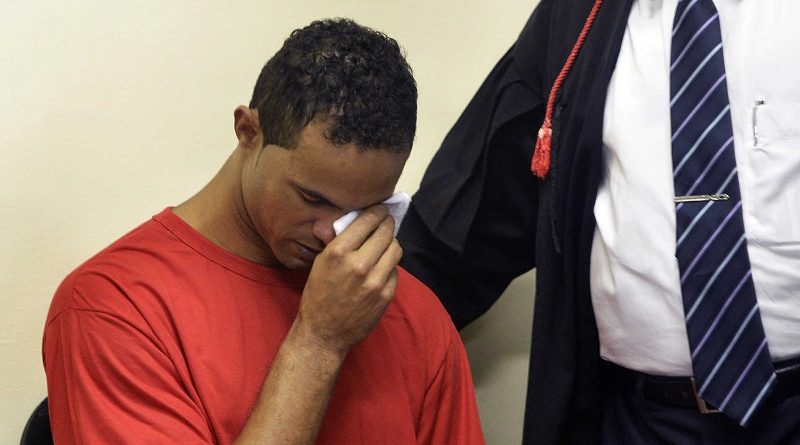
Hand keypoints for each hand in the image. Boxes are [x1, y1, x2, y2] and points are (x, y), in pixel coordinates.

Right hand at [294, 205, 401, 357]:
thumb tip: (349, 217)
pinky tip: (380, 268)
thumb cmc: (318, 295)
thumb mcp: (319, 263)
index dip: (377, 211)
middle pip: (386, 232)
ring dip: (391, 243)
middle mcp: (358, 264)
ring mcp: (375, 281)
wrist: (324, 333)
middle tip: (386, 222)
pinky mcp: (386, 295)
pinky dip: (390, 265)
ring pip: (395, 249)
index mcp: (338, 252)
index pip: (368, 220)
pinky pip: (396, 270)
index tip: (380, 209)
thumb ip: (336, 239)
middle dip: (387, 224)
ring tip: (383, 245)